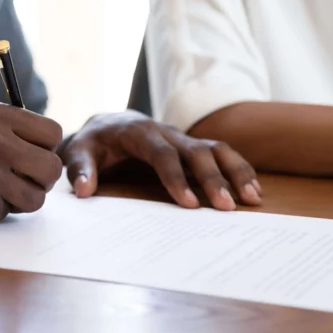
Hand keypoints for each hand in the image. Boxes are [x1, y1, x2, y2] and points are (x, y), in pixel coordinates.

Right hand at [0, 102, 62, 229]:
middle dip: (40, 178)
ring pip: (37, 197)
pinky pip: (9, 214)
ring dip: (21, 200)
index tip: (29, 156)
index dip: (44, 148)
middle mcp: (1, 142)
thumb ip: (9, 130)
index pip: (52, 133)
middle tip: (19, 181)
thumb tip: (46, 148)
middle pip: (52, 167)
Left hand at [58, 110, 261, 209]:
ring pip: (215, 149)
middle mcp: (166, 132)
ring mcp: (183, 138)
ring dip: (236, 172)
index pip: (161, 154)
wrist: (106, 125)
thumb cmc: (94, 142)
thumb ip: (80, 168)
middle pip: (195, 151)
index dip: (175, 178)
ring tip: (253, 199)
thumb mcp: (79, 151)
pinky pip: (221, 154)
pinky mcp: (192, 147)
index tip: (188, 204)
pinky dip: (239, 169)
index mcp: (139, 132)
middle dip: (212, 178)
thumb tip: (84, 190)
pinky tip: (253, 191)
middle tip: (227, 207)